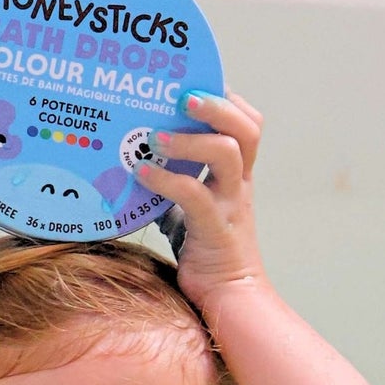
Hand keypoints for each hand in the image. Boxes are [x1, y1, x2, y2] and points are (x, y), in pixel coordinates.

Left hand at [137, 90, 270, 312]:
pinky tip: (141, 175)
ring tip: (155, 138)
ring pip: (227, 152)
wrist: (229, 300)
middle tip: (182, 97)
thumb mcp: (190, 212)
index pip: (246, 123)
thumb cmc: (208, 255)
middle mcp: (238, 184)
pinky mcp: (215, 229)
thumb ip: (174, 188)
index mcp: (236, 176)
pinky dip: (165, 180)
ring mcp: (230, 205)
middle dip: (217, 105)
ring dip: (190, 138)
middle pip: (247, 128)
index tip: (192, 84)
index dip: (226, 99)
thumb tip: (137, 167)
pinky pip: (194, 195)